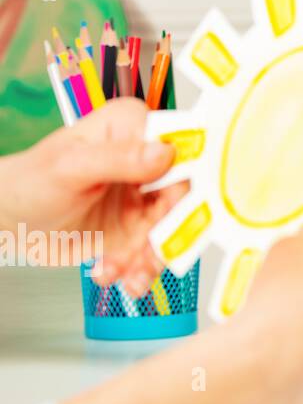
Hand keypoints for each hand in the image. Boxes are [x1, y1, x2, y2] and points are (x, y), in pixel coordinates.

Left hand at [0, 98, 186, 290]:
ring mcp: (147, 195)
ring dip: (153, 257)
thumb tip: (165, 152)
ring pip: (174, 227)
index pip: (181, 152)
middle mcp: (148, 159)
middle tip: (148, 256)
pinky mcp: (141, 225)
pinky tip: (112, 272)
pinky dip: (139, 268)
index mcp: (134, 129)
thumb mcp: (70, 168)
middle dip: (168, 231)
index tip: (172, 214)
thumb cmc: (29, 184)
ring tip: (129, 274)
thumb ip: (118, 158)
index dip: (183, 184)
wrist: (10, 224)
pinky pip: (156, 249)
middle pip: (183, 194)